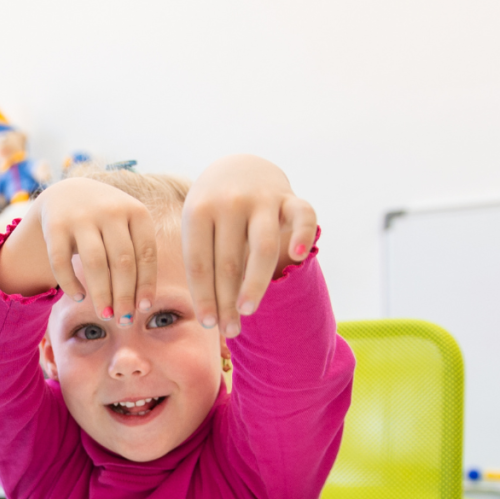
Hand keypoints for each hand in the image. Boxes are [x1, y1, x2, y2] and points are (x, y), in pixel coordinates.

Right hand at [0, 178, 157, 322]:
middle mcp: (110, 210)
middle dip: (124, 296)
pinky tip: (79, 297)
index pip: (146, 254)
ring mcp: (81, 215)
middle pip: (122, 262)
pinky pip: (62, 261)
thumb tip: (142, 306)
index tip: (143, 309)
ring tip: (105, 316)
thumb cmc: (107, 222)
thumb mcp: (128, 227)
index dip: (146, 284)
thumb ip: (139, 256)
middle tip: (124, 321)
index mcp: (136, 211)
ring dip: (101, 294)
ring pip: (95, 263)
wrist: (68, 194)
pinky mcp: (55, 225)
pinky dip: (70, 283)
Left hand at [182, 155, 316, 336]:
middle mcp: (229, 203)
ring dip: (255, 283)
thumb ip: (202, 263)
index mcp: (199, 211)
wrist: (237, 168)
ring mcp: (261, 198)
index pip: (200, 264)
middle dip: (228, 300)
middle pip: (228, 262)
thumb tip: (209, 318)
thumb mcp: (196, 228)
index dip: (204, 297)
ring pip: (262, 247)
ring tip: (248, 310)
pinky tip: (299, 256)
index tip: (208, 325)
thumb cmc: (212, 213)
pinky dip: (302, 234)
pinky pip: (303, 215)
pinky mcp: (289, 196)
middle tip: (229, 331)